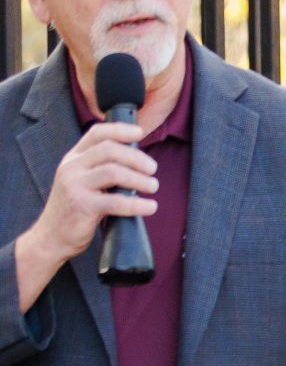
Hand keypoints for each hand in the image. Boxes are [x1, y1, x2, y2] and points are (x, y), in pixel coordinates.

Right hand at [14, 122, 155, 310]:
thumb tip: (139, 160)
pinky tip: (149, 207)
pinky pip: (116, 201)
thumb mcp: (83, 180)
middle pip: (109, 150)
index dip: (120, 130)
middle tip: (152, 170)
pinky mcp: (82, 206)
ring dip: (140, 179)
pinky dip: (137, 204)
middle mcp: (71, 167)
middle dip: (137, 158)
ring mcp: (74, 186)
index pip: (96, 133)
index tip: (140, 133)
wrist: (52, 235)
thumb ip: (102, 168)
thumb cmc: (75, 207)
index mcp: (73, 158)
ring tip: (152, 186)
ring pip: (114, 172)